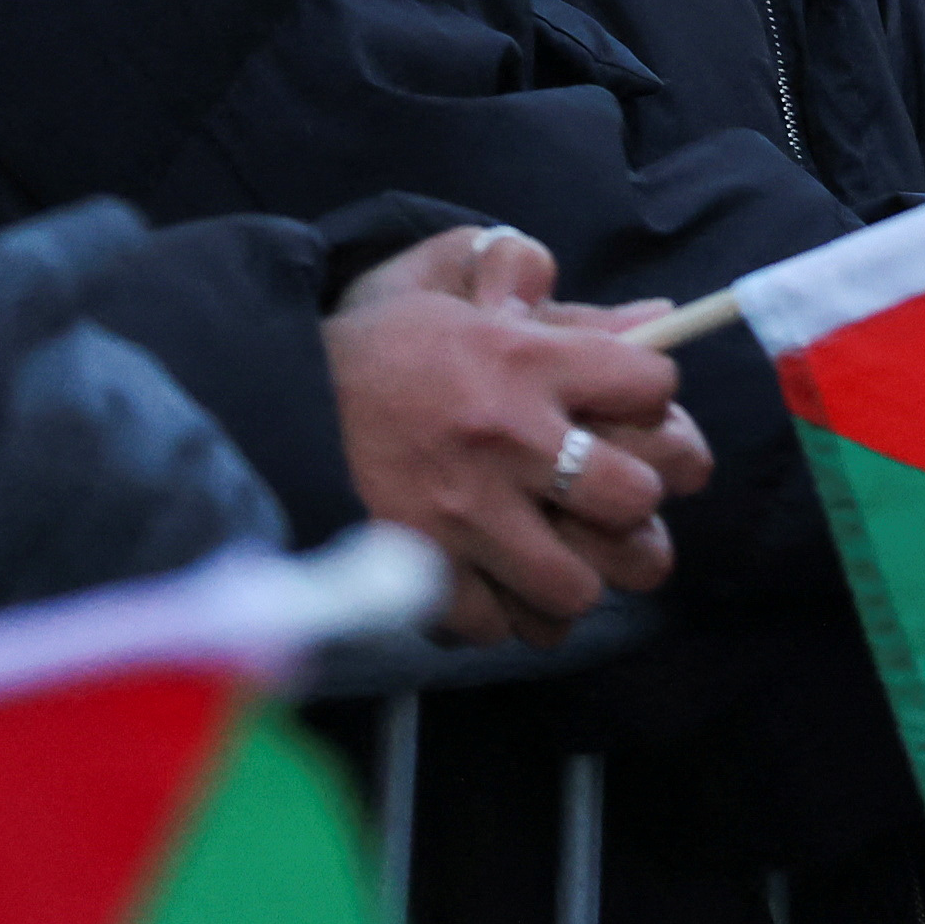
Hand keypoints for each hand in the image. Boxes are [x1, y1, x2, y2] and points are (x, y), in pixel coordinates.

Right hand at [321, 227, 706, 645]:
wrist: (269, 410)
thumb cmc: (369, 355)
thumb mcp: (449, 297)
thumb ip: (547, 298)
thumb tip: (654, 314)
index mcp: (521, 360)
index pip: (651, 384)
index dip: (650, 398)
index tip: (628, 407)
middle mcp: (509, 439)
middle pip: (636, 496)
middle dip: (631, 502)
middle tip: (603, 499)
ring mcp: (470, 516)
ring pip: (580, 583)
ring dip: (573, 575)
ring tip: (552, 556)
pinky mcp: (430, 576)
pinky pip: (504, 626)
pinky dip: (502, 613)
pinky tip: (491, 584)